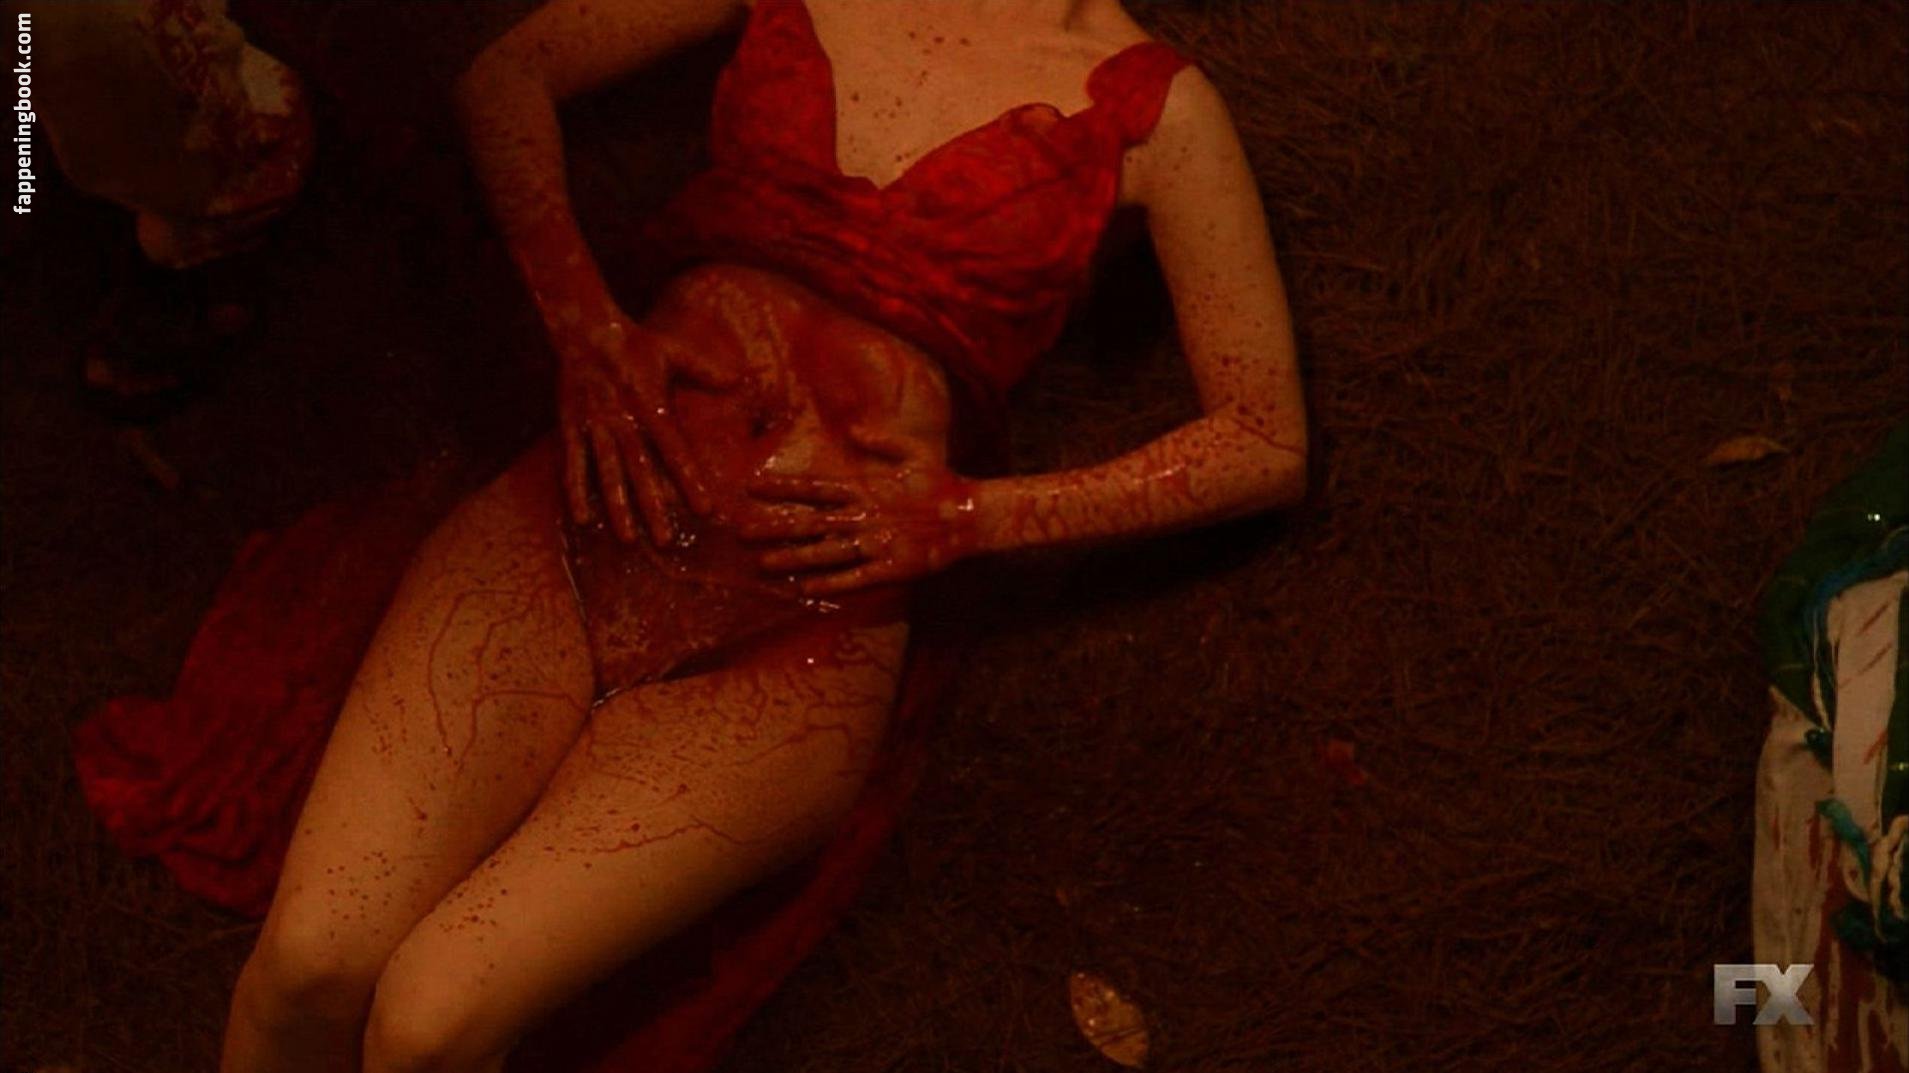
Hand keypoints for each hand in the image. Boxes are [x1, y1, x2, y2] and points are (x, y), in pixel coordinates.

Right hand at [553, 309, 735, 544]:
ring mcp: (594, 426)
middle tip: (666, 541)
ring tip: (628, 540)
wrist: (584, 329)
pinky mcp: (571, 427)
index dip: (689, 481)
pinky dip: (576, 491)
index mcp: (650, 405)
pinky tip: (583, 520)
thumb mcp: (673, 352)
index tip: (706, 510)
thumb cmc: (636, 343)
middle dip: (652, 507)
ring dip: (617, 507)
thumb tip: (741, 380)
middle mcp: (622, 420)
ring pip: (606, 474)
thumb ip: (706, 370)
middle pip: (640, 471)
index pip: (675, 451)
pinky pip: (573, 464)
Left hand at [736, 424, 980, 595]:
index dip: (781, 489)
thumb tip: (852, 430)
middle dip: (773, 528)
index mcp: (865, 488)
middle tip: (740, 533)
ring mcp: (875, 544)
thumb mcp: (914, 451)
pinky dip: (830, 584)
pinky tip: (805, 589)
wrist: (970, 516)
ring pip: (825, 553)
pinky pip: (854, 578)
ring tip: (763, 565)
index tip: (750, 488)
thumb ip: (881, 440)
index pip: (814, 488)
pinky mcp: (890, 568)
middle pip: (809, 523)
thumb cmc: (941, 482)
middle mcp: (864, 516)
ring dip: (792, 559)